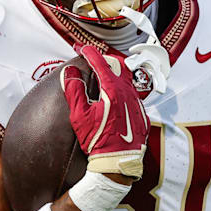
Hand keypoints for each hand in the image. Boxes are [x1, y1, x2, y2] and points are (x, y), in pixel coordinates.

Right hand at [62, 44, 148, 177]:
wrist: (117, 162)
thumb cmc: (98, 141)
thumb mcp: (80, 116)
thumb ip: (74, 90)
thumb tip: (70, 72)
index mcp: (113, 90)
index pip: (100, 63)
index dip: (89, 53)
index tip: (81, 48)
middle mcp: (128, 92)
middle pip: (117, 66)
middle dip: (103, 60)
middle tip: (91, 59)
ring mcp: (136, 102)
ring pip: (126, 79)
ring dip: (113, 73)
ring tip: (102, 74)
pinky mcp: (140, 112)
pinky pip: (132, 93)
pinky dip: (121, 88)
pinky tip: (113, 95)